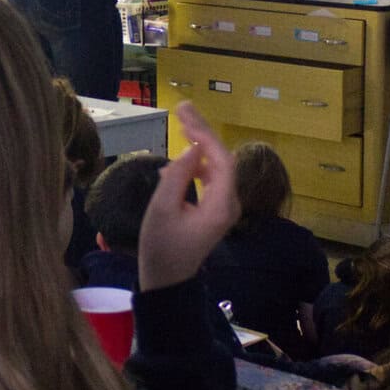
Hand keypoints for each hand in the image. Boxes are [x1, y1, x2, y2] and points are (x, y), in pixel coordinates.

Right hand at [138, 103, 238, 291]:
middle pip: (221, 159)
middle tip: (183, 108)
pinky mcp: (214, 210)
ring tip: (181, 121)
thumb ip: (178, 176)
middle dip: (202, 132)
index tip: (184, 115)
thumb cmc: (161, 248)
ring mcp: (223, 207)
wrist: (166, 281)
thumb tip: (192, 149)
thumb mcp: (163, 209)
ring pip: (216, 166)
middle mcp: (228, 204)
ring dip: (200, 143)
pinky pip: (210, 178)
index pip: (220, 159)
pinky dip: (197, 162)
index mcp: (220, 205)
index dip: (204, 134)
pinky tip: (181, 154)